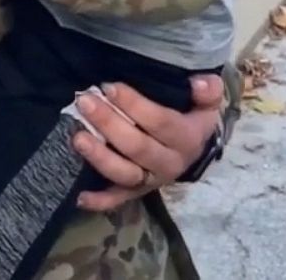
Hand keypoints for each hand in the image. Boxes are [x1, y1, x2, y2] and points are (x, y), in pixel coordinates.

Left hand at [69, 74, 224, 211]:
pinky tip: (80, 197)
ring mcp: (151, 180)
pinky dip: (100, 201)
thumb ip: (208, 90)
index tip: (110, 87)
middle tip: (85, 102)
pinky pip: (118, 199)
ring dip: (100, 157)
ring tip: (77, 138)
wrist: (193, 149)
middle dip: (109, 124)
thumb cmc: (192, 118)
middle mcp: (170, 163)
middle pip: (138, 147)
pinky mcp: (136, 192)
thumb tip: (198, 83)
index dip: (135, 105)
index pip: (160, 122)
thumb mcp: (207, 102)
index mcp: (187, 139)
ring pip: (125, 173)